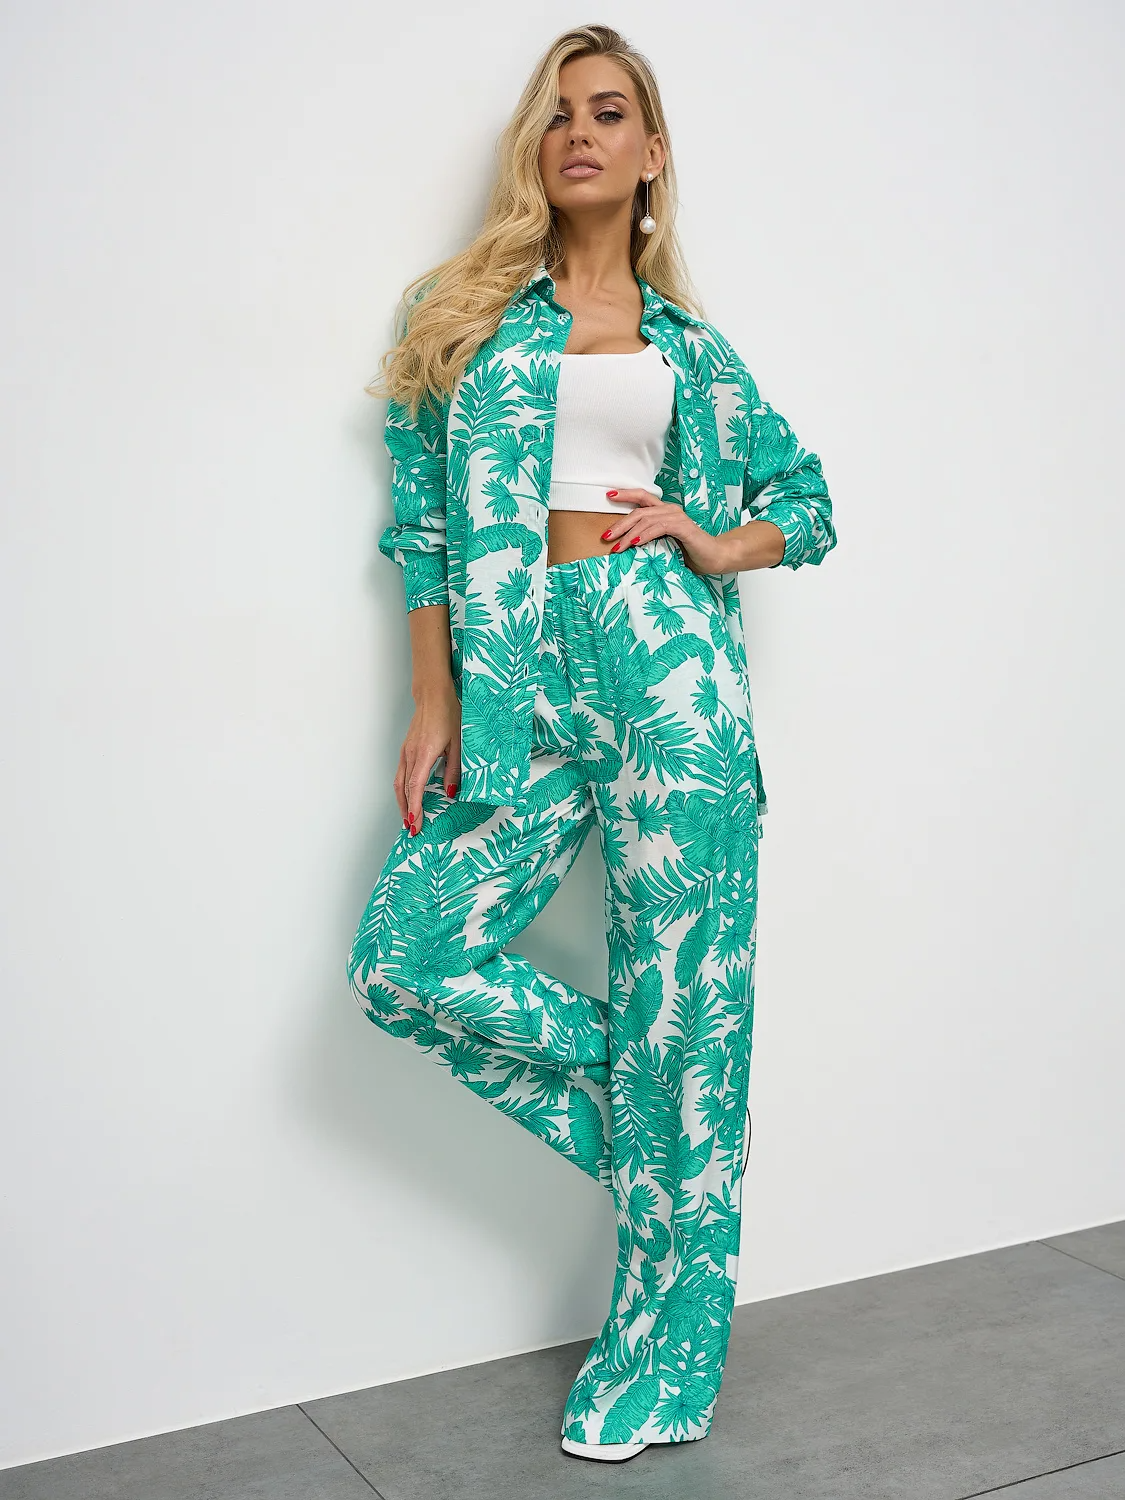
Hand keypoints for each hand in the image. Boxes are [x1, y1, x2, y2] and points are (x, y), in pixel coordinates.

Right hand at [395, 684, 460, 835]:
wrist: (433, 695)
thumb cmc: (448, 715)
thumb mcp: (458, 743)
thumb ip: (454, 769)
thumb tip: (450, 792)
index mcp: (425, 754)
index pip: (416, 787)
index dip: (415, 807)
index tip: (415, 823)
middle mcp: (411, 755)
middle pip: (403, 789)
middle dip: (406, 811)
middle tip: (411, 829)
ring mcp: (406, 752)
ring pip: (399, 783)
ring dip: (402, 802)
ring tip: (408, 818)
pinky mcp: (406, 749)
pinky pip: (400, 773)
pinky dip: (402, 789)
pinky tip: (408, 796)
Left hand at [597, 489, 733, 574]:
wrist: (714, 558)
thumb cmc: (689, 553)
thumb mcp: (663, 545)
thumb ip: (649, 540)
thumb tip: (626, 546)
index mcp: (665, 511)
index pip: (642, 498)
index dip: (626, 494)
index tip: (609, 495)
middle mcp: (670, 510)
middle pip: (639, 511)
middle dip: (620, 524)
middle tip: (606, 536)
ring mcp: (677, 517)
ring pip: (646, 520)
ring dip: (629, 534)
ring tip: (618, 547)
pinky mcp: (683, 527)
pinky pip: (659, 528)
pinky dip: (645, 535)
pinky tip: (636, 543)